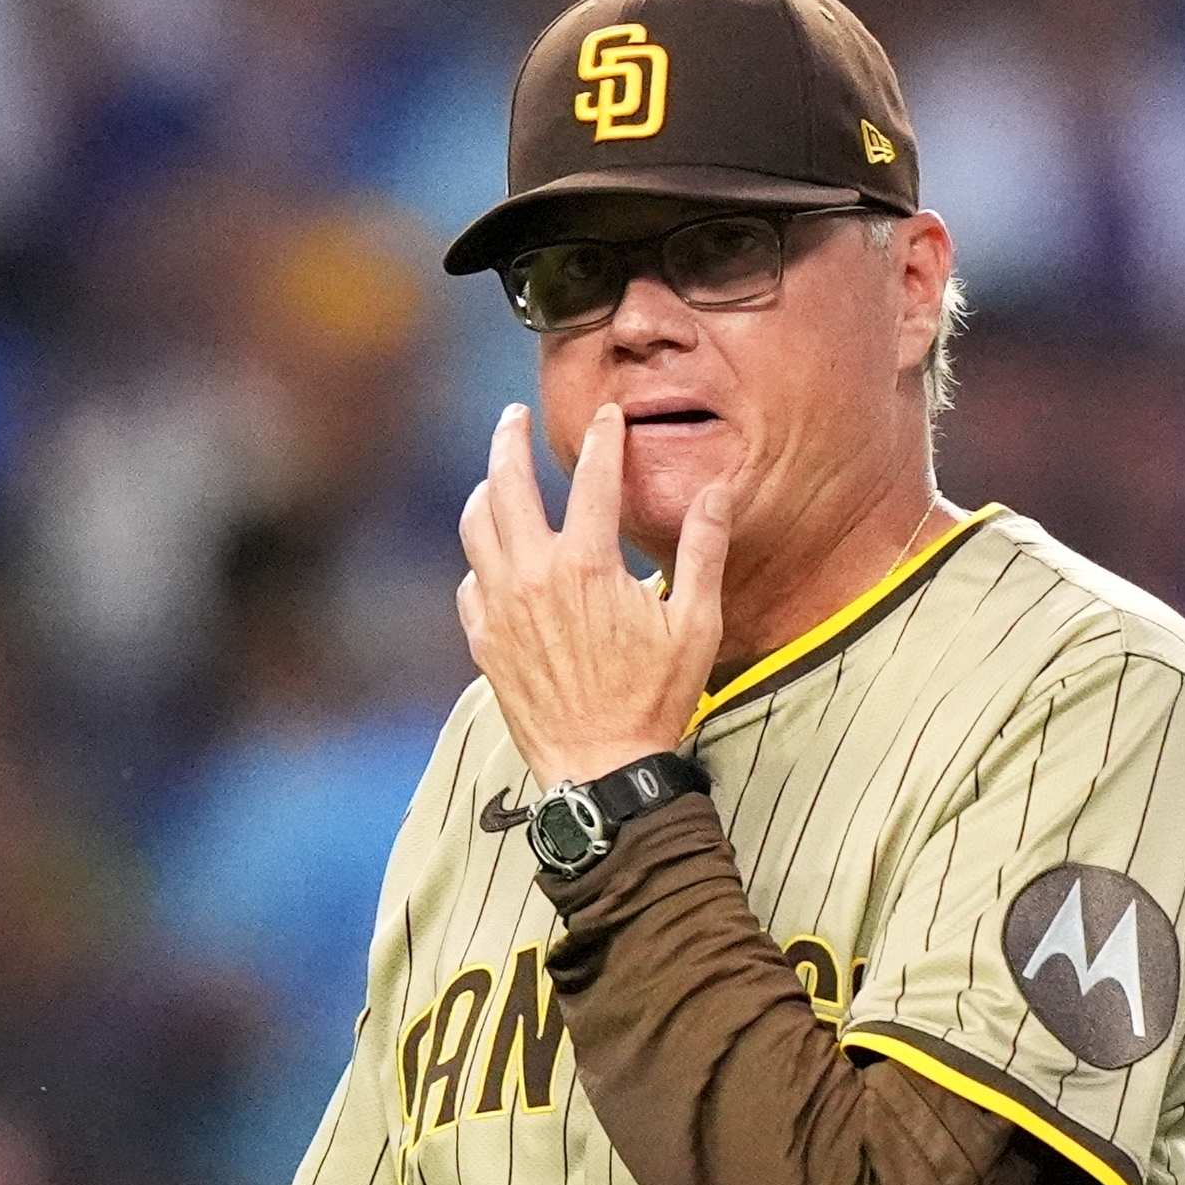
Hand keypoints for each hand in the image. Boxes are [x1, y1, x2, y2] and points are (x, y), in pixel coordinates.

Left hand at [456, 402, 735, 786]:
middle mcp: (533, 577)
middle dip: (509, 441)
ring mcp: (500, 609)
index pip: (591, 477)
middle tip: (513, 417)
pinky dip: (479, 559)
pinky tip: (493, 555)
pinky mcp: (484, 641)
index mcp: (587, 565)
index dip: (602, 439)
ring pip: (474, 528)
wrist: (600, 768)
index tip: (607, 416)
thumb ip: (703, 550)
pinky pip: (469, 582)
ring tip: (495, 476)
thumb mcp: (695, 624)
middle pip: (505, 484)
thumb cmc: (653, 699)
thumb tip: (715, 491)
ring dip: (485, 492)